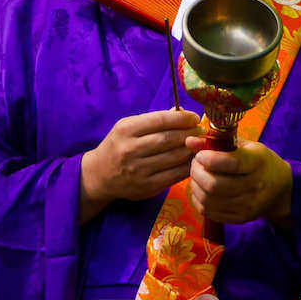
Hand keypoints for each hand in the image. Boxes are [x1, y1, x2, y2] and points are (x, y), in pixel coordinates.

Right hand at [80, 109, 200, 220]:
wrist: (99, 175)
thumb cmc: (117, 146)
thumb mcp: (127, 127)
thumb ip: (153, 120)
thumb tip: (181, 112)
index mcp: (126, 130)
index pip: (160, 120)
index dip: (182, 118)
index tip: (194, 117)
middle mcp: (130, 149)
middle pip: (169, 139)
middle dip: (190, 133)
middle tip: (201, 130)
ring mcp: (138, 170)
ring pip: (174, 157)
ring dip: (191, 149)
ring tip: (198, 144)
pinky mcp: (147, 187)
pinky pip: (174, 175)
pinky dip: (187, 166)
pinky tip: (191, 160)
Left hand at [187, 139, 292, 225]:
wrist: (281, 190)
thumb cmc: (259, 162)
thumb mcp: (244, 146)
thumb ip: (217, 142)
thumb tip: (189, 141)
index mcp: (258, 162)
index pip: (231, 163)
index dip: (209, 159)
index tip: (201, 155)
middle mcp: (255, 186)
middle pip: (214, 184)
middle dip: (196, 172)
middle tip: (196, 164)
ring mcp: (248, 205)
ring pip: (208, 199)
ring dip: (195, 185)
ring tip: (198, 176)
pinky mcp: (240, 218)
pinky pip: (209, 211)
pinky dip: (199, 199)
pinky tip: (202, 189)